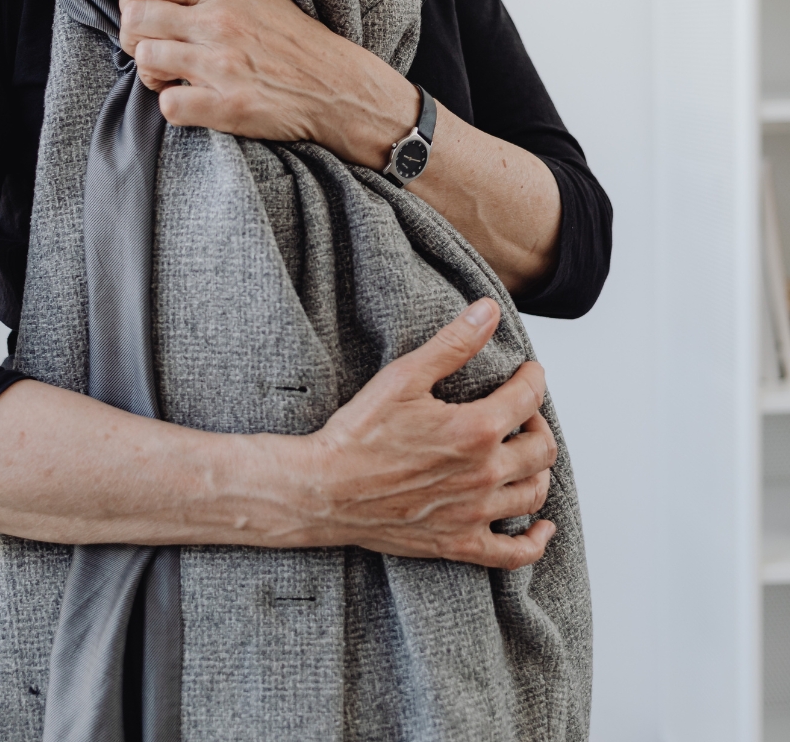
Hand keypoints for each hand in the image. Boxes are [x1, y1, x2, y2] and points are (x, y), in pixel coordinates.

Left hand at [118, 0, 417, 168]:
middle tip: (153, 51)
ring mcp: (222, 66)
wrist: (338, 86)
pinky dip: (173, 107)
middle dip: (134, 39)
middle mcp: (219, 23)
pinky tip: (191, 101)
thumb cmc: (295, 40)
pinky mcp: (228, 106)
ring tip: (173, 79)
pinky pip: (168, 106)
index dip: (130, 1)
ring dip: (152, 75)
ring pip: (146, 61)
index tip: (144, 18)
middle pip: (135, 21)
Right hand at [303, 297, 557, 568]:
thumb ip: (453, 343)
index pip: (528, 399)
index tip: (528, 372)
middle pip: (542, 449)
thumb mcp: (404, 376)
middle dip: (538, 424)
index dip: (533, 379)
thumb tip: (488, 311)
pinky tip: (540, 528)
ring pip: (534, 494)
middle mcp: (484, 474)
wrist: (323, 489)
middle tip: (522, 413)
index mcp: (475, 430)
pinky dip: (535, 541)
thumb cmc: (358, 433)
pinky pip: (515, 554)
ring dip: (538, 471)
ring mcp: (474, 514)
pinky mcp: (458, 543)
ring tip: (523, 454)